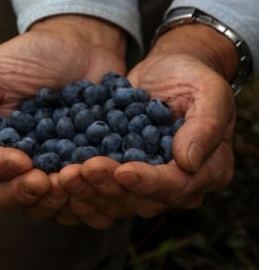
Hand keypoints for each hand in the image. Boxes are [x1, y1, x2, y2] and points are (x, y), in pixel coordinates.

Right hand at [0, 15, 125, 222]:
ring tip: (71, 182)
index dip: (2, 171)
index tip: (22, 161)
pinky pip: (85, 190)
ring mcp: (55, 166)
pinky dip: (90, 190)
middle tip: (45, 182)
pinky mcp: (86, 164)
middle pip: (14, 196)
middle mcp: (21, 162)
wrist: (80, 44)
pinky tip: (97, 178)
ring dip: (57, 198)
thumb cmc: (28, 56)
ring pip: (48, 201)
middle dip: (27, 193)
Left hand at [58, 23, 238, 227]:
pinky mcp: (123, 175)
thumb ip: (205, 126)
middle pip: (142, 200)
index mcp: (208, 171)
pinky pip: (101, 190)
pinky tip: (59, 178)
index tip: (124, 171)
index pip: (177, 186)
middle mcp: (179, 185)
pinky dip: (81, 187)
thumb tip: (189, 162)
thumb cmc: (195, 77)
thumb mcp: (209, 92)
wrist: (170, 69)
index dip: (149, 182)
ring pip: (117, 200)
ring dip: (89, 191)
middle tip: (82, 172)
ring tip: (65, 175)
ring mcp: (148, 182)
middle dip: (110, 188)